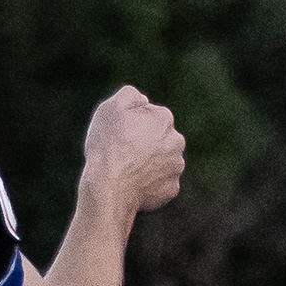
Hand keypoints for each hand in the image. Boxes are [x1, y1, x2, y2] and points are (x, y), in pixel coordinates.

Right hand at [79, 85, 185, 217]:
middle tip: (124, 153)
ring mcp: (176, 167)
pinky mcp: (171, 189)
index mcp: (164, 119)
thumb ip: (130, 95)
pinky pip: (160, 184)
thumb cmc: (109, 146)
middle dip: (146, 143)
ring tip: (128, 171)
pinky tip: (134, 185)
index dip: (132, 125)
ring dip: (149, 164)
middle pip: (159, 139)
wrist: (110, 187)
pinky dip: (150, 185)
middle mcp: (176, 141)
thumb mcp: (111, 108)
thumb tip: (142, 99)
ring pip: (162, 162)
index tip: (120, 135)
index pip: (149, 117)